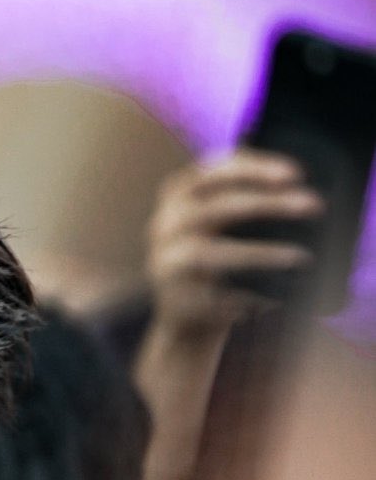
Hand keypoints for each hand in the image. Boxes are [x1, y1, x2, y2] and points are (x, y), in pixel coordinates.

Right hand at [145, 148, 320, 340]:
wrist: (183, 310)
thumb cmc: (213, 252)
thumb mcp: (217, 217)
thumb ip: (242, 192)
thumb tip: (296, 186)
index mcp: (178, 194)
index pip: (216, 170)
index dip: (257, 169)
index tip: (297, 174)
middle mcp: (167, 223)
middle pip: (219, 207)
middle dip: (269, 203)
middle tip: (312, 205)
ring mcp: (169, 262)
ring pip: (218, 253)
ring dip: (264, 253)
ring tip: (301, 256)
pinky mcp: (178, 298)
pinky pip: (218, 294)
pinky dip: (251, 294)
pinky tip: (278, 294)